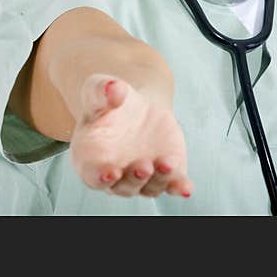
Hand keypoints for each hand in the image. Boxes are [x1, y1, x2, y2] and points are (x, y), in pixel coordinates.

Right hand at [69, 73, 193, 198]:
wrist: (137, 107)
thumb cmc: (109, 102)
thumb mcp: (99, 90)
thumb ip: (101, 91)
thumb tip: (114, 89)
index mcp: (90, 158)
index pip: (92, 175)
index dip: (100, 177)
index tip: (110, 173)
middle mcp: (116, 176)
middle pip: (123, 186)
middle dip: (135, 177)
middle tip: (143, 166)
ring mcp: (142, 178)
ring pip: (150, 187)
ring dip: (159, 179)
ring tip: (167, 163)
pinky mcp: (166, 174)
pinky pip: (173, 185)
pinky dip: (179, 187)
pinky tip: (186, 187)